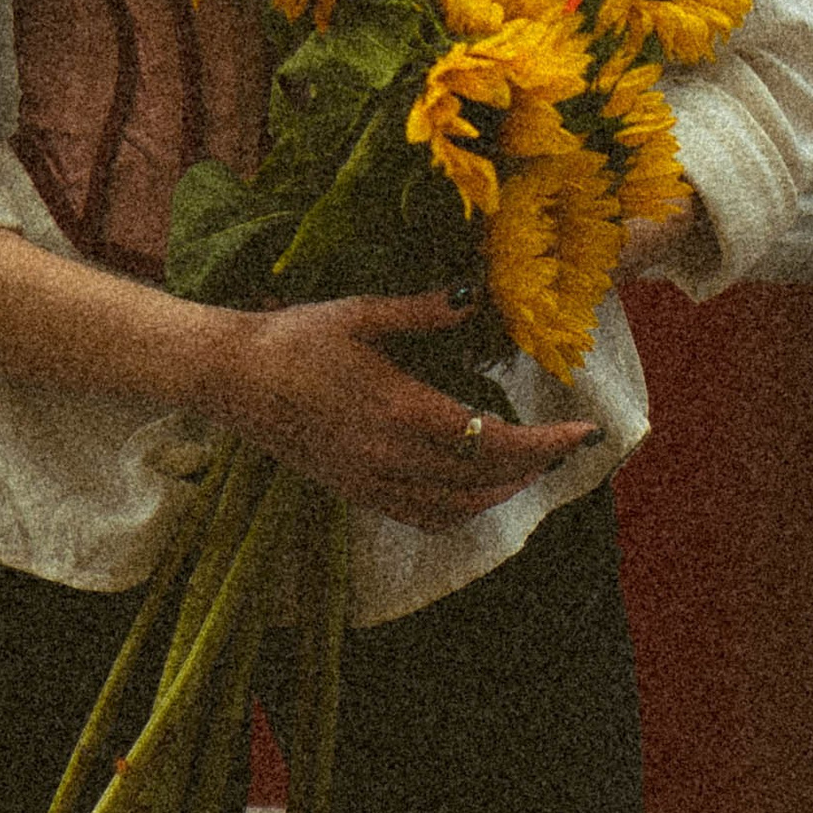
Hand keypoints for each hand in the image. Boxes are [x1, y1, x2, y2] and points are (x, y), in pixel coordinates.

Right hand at [207, 288, 598, 531]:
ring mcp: (372, 481)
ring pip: (457, 506)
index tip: (582, 431)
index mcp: (400, 409)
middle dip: (535, 464)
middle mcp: (391, 456)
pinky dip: (460, 510)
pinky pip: (422, 515)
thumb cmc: (294, 338)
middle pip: (485, 476)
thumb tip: (474, 297)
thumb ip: (422, 311)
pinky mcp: (355, 492)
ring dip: (502, 491)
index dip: (544, 441)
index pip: (492, 439)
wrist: (230, 378)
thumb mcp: (360, 312)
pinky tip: (473, 489)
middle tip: (566, 444)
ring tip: (529, 467)